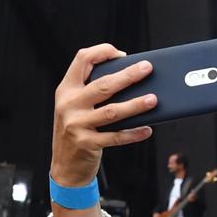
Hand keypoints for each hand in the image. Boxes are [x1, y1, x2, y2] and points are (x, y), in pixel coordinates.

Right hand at [51, 45, 156, 185]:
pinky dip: (133, 133)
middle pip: (103, 84)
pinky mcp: (86, 143)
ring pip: (112, 111)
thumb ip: (92, 91)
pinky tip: (147, 129)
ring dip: (135, 105)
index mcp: (66, 89)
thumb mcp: (75, 106)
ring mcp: (76, 124)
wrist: (64, 165)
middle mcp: (69, 104)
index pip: (82, 59)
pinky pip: (115, 137)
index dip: (103, 52)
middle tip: (147, 69)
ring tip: (153, 99)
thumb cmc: (76, 129)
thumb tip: (130, 78)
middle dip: (128, 75)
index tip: (122, 54)